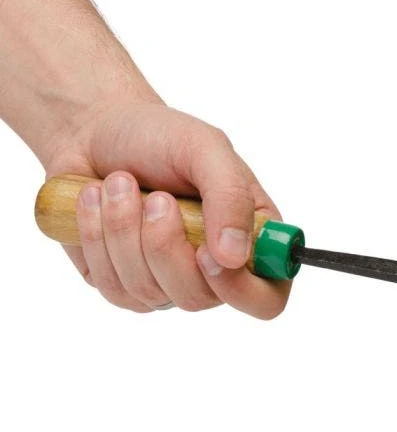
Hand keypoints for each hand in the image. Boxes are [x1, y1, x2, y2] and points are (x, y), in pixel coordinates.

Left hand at [44, 101, 290, 317]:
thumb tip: (234, 257)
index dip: (241, 290)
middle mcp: (213, 271)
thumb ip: (231, 196)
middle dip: (164, 244)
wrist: (94, 132)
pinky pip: (111, 287)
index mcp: (250, 241)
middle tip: (156, 198)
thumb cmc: (159, 137)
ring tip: (119, 184)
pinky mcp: (122, 285)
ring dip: (124, 231)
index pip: (267, 300)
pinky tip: (96, 202)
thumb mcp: (205, 148)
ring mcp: (166, 283)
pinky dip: (96, 237)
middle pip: (198, 299)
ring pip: (147, 292)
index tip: (207, 253)